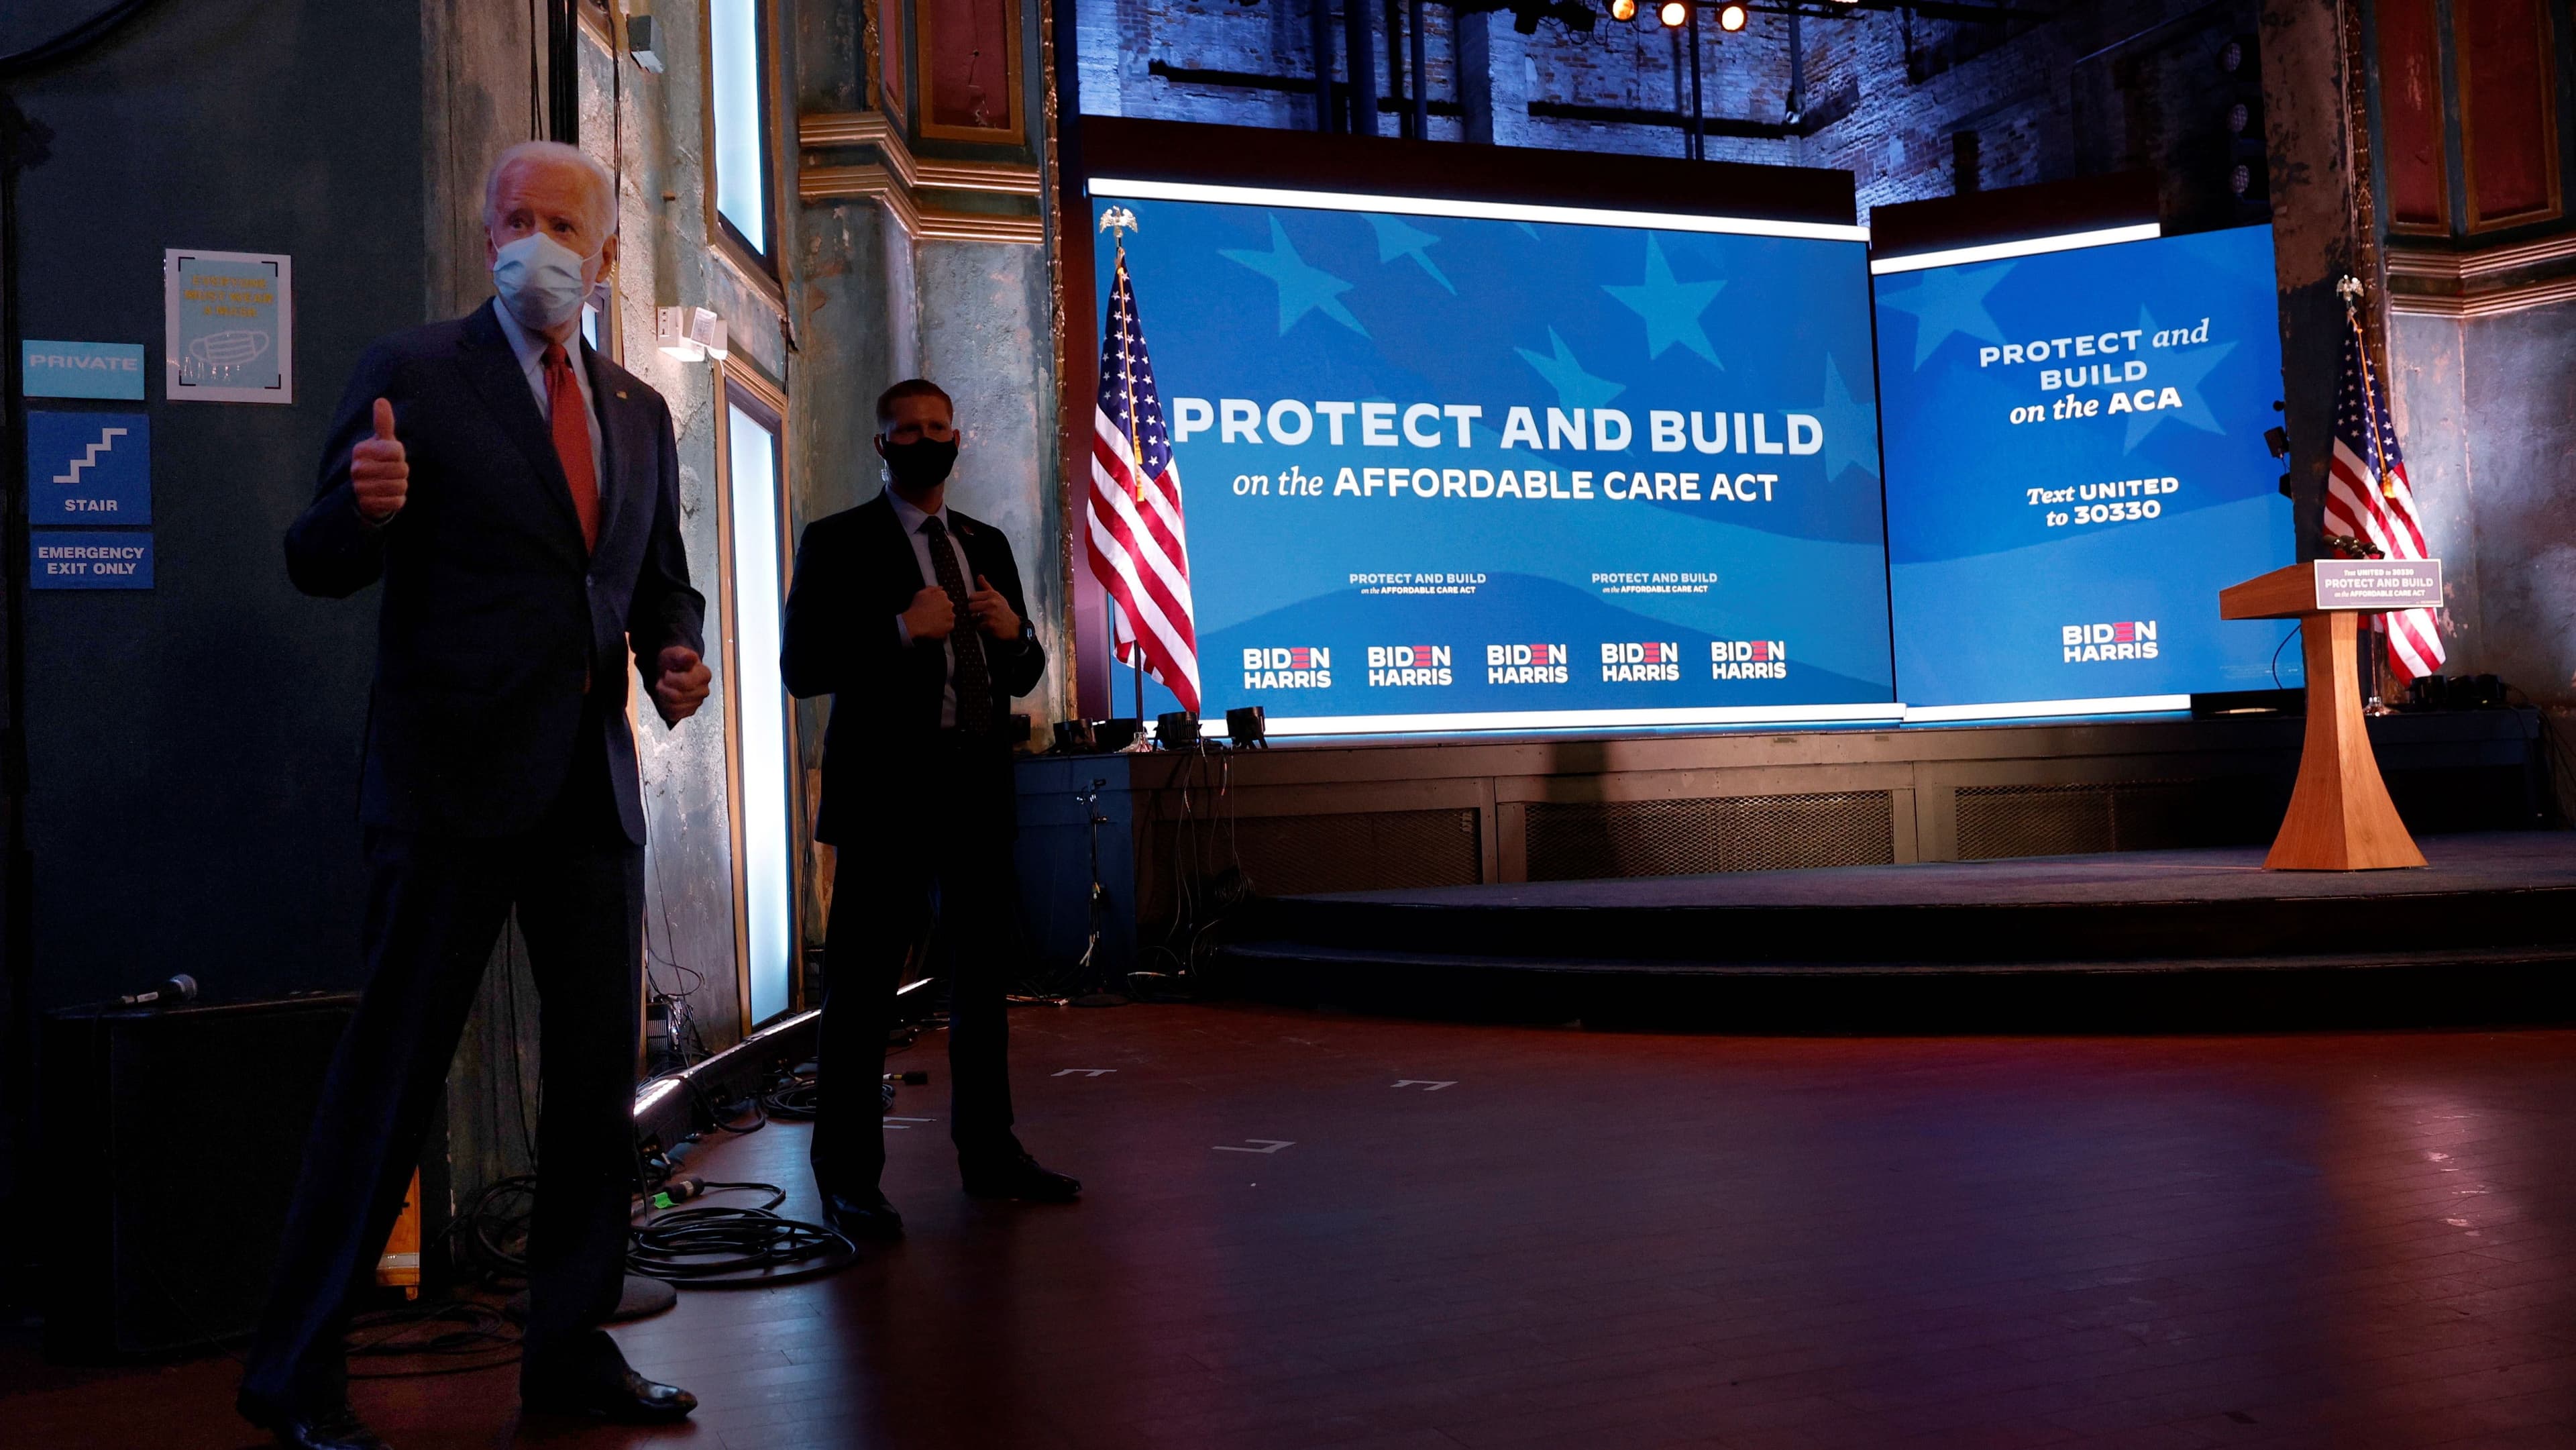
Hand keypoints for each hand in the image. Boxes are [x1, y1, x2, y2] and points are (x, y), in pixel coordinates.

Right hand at [352, 398, 407, 522]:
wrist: (365, 492)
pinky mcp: (368, 505)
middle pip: (402, 470)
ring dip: (401, 486)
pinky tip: (387, 496)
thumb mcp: (381, 442)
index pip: (397, 451)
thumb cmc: (378, 461)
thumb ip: (383, 423)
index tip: (391, 457)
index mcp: (361, 450)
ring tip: (389, 483)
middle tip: (391, 472)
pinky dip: (398, 500)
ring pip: (400, 486)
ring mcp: (361, 488)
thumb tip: (381, 400)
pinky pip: (397, 502)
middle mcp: (357, 469)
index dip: (400, 455)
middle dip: (402, 472)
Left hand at [653, 646, 711, 724]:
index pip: (685, 683)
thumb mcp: (675, 653)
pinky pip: (674, 715)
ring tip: (665, 688)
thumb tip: (691, 657)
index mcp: (704, 675)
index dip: (670, 679)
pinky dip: (666, 706)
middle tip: (663, 680)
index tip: (667, 672)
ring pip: (675, 707)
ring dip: (664, 697)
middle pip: (678, 696)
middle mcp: (704, 691)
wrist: (672, 669)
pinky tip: (666, 697)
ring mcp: (698, 703)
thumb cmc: (674, 661)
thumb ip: (683, 655)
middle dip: (665, 688)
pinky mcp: (690, 712)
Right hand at [902, 585, 954, 641]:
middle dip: (942, 610)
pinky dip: (944, 627)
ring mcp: (950, 615)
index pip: (943, 597)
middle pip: (948, 607)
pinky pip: (948, 626)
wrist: (916, 622)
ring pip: (949, 616)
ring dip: (944, 618)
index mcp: (943, 595)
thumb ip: (932, 588)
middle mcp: (949, 604)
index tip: (932, 607)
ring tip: (933, 621)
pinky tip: (935, 626)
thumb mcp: (921, 593)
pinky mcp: (950, 626)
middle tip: (932, 614)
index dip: (937, 602)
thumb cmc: (917, 608)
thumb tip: (940, 587)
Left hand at [966, 574, 1020, 640]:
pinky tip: (989, 626)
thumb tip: (979, 576)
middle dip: (974, 611)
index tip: (980, 605)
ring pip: (973, 616)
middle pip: (970, 606)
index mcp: (992, 594)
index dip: (974, 602)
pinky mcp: (990, 624)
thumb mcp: (997, 596)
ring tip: (986, 620)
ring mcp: (991, 614)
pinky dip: (981, 628)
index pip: (971, 596)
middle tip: (982, 614)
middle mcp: (991, 603)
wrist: (1014, 626)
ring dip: (977, 620)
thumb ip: (986, 586)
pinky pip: (978, 626)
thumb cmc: (1003, 610)